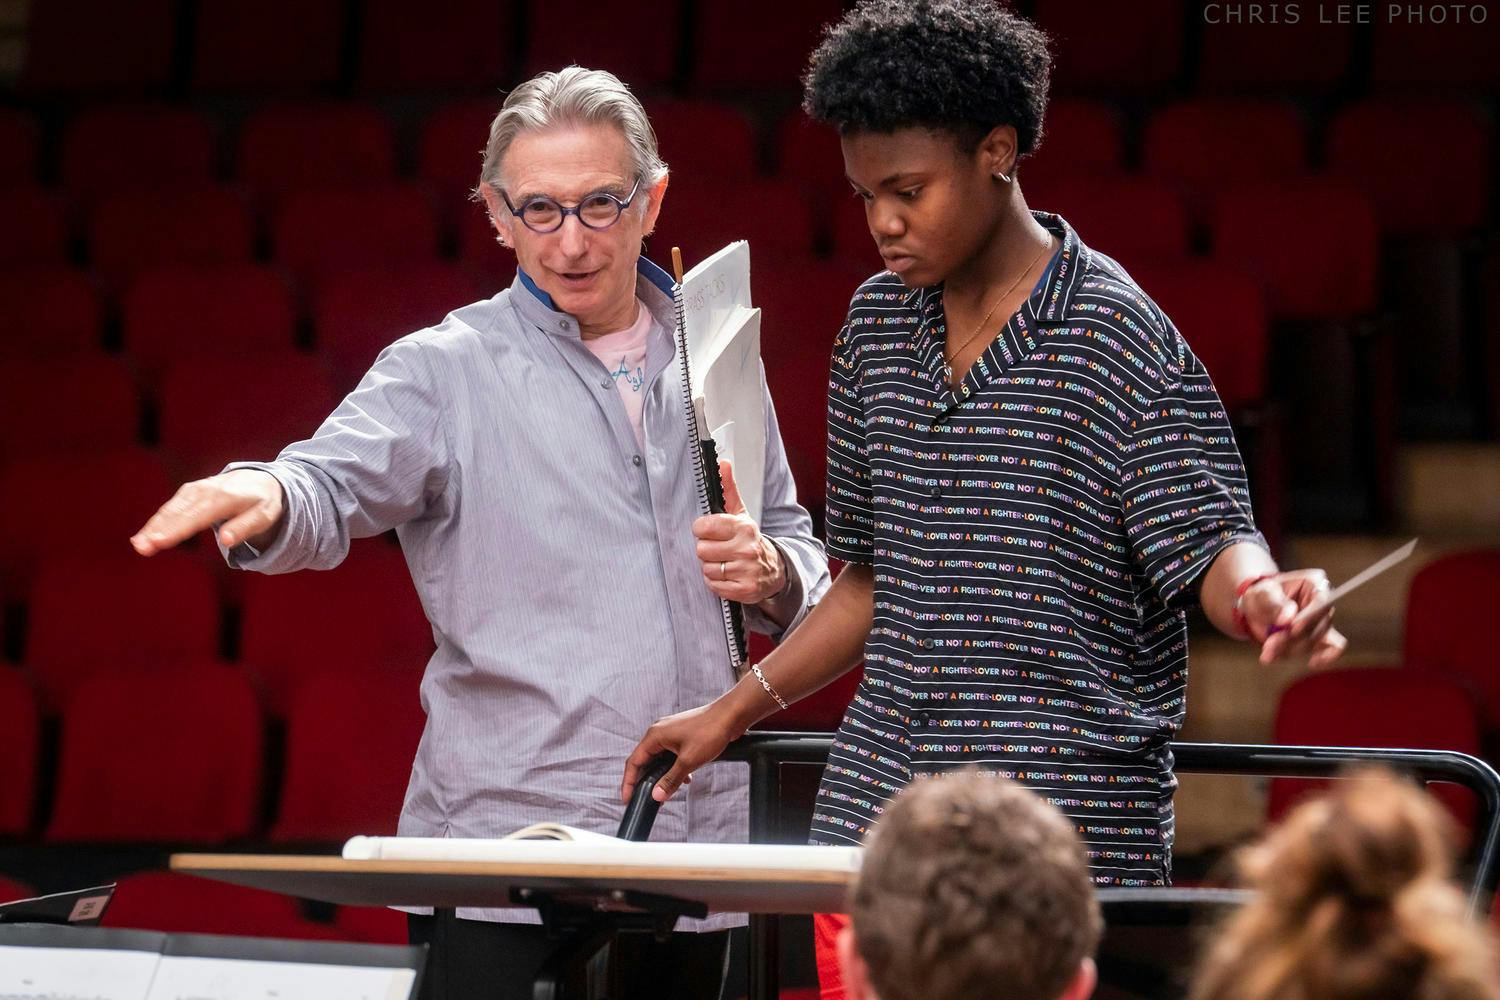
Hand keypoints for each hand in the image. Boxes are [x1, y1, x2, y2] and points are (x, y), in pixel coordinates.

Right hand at [130, 469, 284, 555]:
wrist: (260, 480)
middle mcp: (206, 491)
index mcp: (225, 497)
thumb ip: (245, 527)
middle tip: (142, 548)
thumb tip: (227, 541)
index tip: (160, 541)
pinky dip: (155, 522)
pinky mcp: (188, 492)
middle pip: (179, 513)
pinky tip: (142, 537)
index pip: (198, 516)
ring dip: (152, 527)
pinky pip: (169, 508)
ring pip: (170, 510)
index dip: (178, 529)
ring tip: (138, 545)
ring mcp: (194, 490)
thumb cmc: (262, 503)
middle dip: (159, 530)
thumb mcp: (264, 516)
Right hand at [621, 700, 739, 804]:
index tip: (627, 798)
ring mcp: (670, 733)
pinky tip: (685, 778)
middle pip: (644, 761)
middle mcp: (659, 732)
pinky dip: (674, 768)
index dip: (629, 782)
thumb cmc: (710, 730)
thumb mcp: (689, 761)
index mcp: (654, 736)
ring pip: (659, 759)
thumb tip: (657, 796)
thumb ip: (670, 780)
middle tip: (645, 799)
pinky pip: (671, 755)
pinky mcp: (682, 735)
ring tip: (667, 792)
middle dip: (646, 781)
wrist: (731, 715)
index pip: (634, 762)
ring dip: (662, 775)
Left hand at [693, 460, 783, 603]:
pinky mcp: (744, 589)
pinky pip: (714, 586)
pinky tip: (728, 576)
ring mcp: (746, 570)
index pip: (703, 527)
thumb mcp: (740, 514)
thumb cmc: (749, 540)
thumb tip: (722, 463)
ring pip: (707, 569)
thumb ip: (728, 490)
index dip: (702, 530)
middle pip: (701, 550)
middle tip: (719, 549)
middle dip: (707, 551)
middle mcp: (746, 548)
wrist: (773, 569)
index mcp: (743, 527)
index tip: (708, 531)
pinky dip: (717, 583)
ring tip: (724, 563)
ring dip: (712, 568)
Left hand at [1238, 569, 1347, 668]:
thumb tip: (1288, 618)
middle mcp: (1324, 601)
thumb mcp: (1261, 594)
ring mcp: (1324, 620)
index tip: (1292, 629)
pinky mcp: (1321, 636)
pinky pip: (1334, 648)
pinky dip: (1325, 657)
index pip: (1321, 600)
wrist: (1257, 609)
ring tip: (1268, 652)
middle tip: (1268, 646)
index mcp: (1313, 582)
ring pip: (1316, 639)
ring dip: (1291, 649)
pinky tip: (1313, 662)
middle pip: (1318, 624)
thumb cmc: (1261, 596)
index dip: (1309, 617)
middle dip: (1292, 638)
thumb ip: (1273, 603)